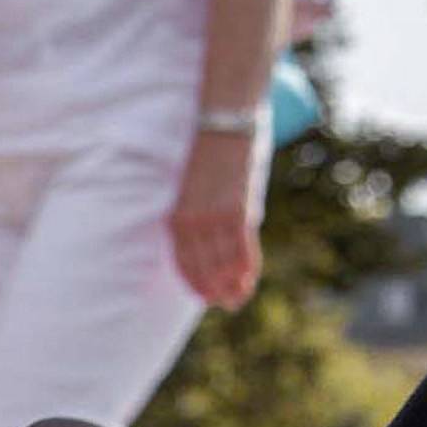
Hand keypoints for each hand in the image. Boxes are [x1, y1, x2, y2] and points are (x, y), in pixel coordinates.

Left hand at [171, 132, 261, 308]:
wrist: (223, 121)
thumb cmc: (209, 152)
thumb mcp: (194, 188)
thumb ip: (197, 211)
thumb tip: (209, 234)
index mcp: (177, 216)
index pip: (183, 262)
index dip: (195, 284)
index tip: (205, 298)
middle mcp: (192, 221)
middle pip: (204, 268)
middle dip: (214, 290)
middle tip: (227, 305)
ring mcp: (215, 217)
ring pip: (224, 263)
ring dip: (232, 285)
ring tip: (238, 299)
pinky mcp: (237, 210)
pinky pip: (243, 248)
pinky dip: (247, 267)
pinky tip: (250, 280)